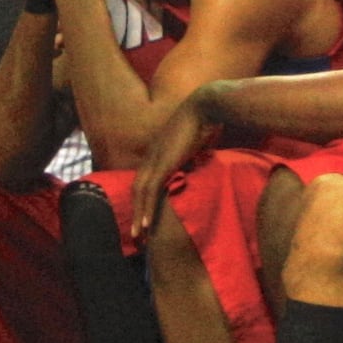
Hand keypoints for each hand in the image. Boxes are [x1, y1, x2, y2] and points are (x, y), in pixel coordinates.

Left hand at [129, 96, 223, 238]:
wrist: (205, 106)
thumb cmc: (206, 121)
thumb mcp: (196, 144)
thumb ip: (192, 156)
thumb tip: (196, 165)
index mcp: (158, 152)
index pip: (144, 180)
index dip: (142, 199)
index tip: (144, 215)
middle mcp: (151, 156)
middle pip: (137, 190)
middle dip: (136, 212)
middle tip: (135, 233)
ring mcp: (155, 159)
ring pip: (140, 194)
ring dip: (138, 216)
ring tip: (137, 236)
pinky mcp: (164, 163)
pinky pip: (151, 191)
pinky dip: (147, 209)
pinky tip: (146, 224)